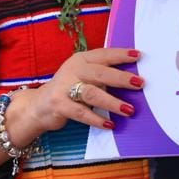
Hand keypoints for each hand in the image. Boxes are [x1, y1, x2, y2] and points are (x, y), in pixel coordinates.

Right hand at [4, 48, 142, 146]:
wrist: (38, 106)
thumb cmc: (69, 89)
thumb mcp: (83, 76)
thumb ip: (102, 75)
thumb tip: (133, 80)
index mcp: (82, 59)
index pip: (104, 54)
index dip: (121, 54)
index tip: (139, 55)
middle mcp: (73, 70)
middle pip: (100, 73)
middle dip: (121, 78)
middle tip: (140, 84)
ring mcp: (64, 87)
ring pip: (92, 93)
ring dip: (112, 102)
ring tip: (129, 110)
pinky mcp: (59, 105)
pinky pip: (81, 113)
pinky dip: (97, 119)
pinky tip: (110, 124)